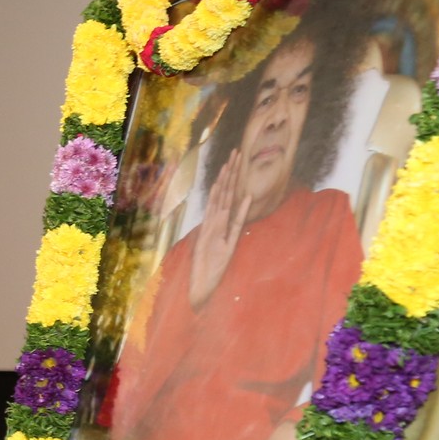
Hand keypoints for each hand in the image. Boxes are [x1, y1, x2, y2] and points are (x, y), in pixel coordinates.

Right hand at [188, 146, 251, 309]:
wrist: (200, 287)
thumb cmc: (210, 270)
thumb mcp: (223, 246)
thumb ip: (226, 229)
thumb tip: (231, 215)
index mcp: (216, 222)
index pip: (224, 195)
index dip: (229, 177)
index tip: (234, 160)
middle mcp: (214, 223)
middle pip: (224, 193)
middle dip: (230, 172)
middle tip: (236, 152)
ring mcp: (214, 231)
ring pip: (223, 202)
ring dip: (228, 184)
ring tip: (233, 165)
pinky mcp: (217, 241)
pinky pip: (229, 223)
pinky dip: (236, 210)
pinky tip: (239, 194)